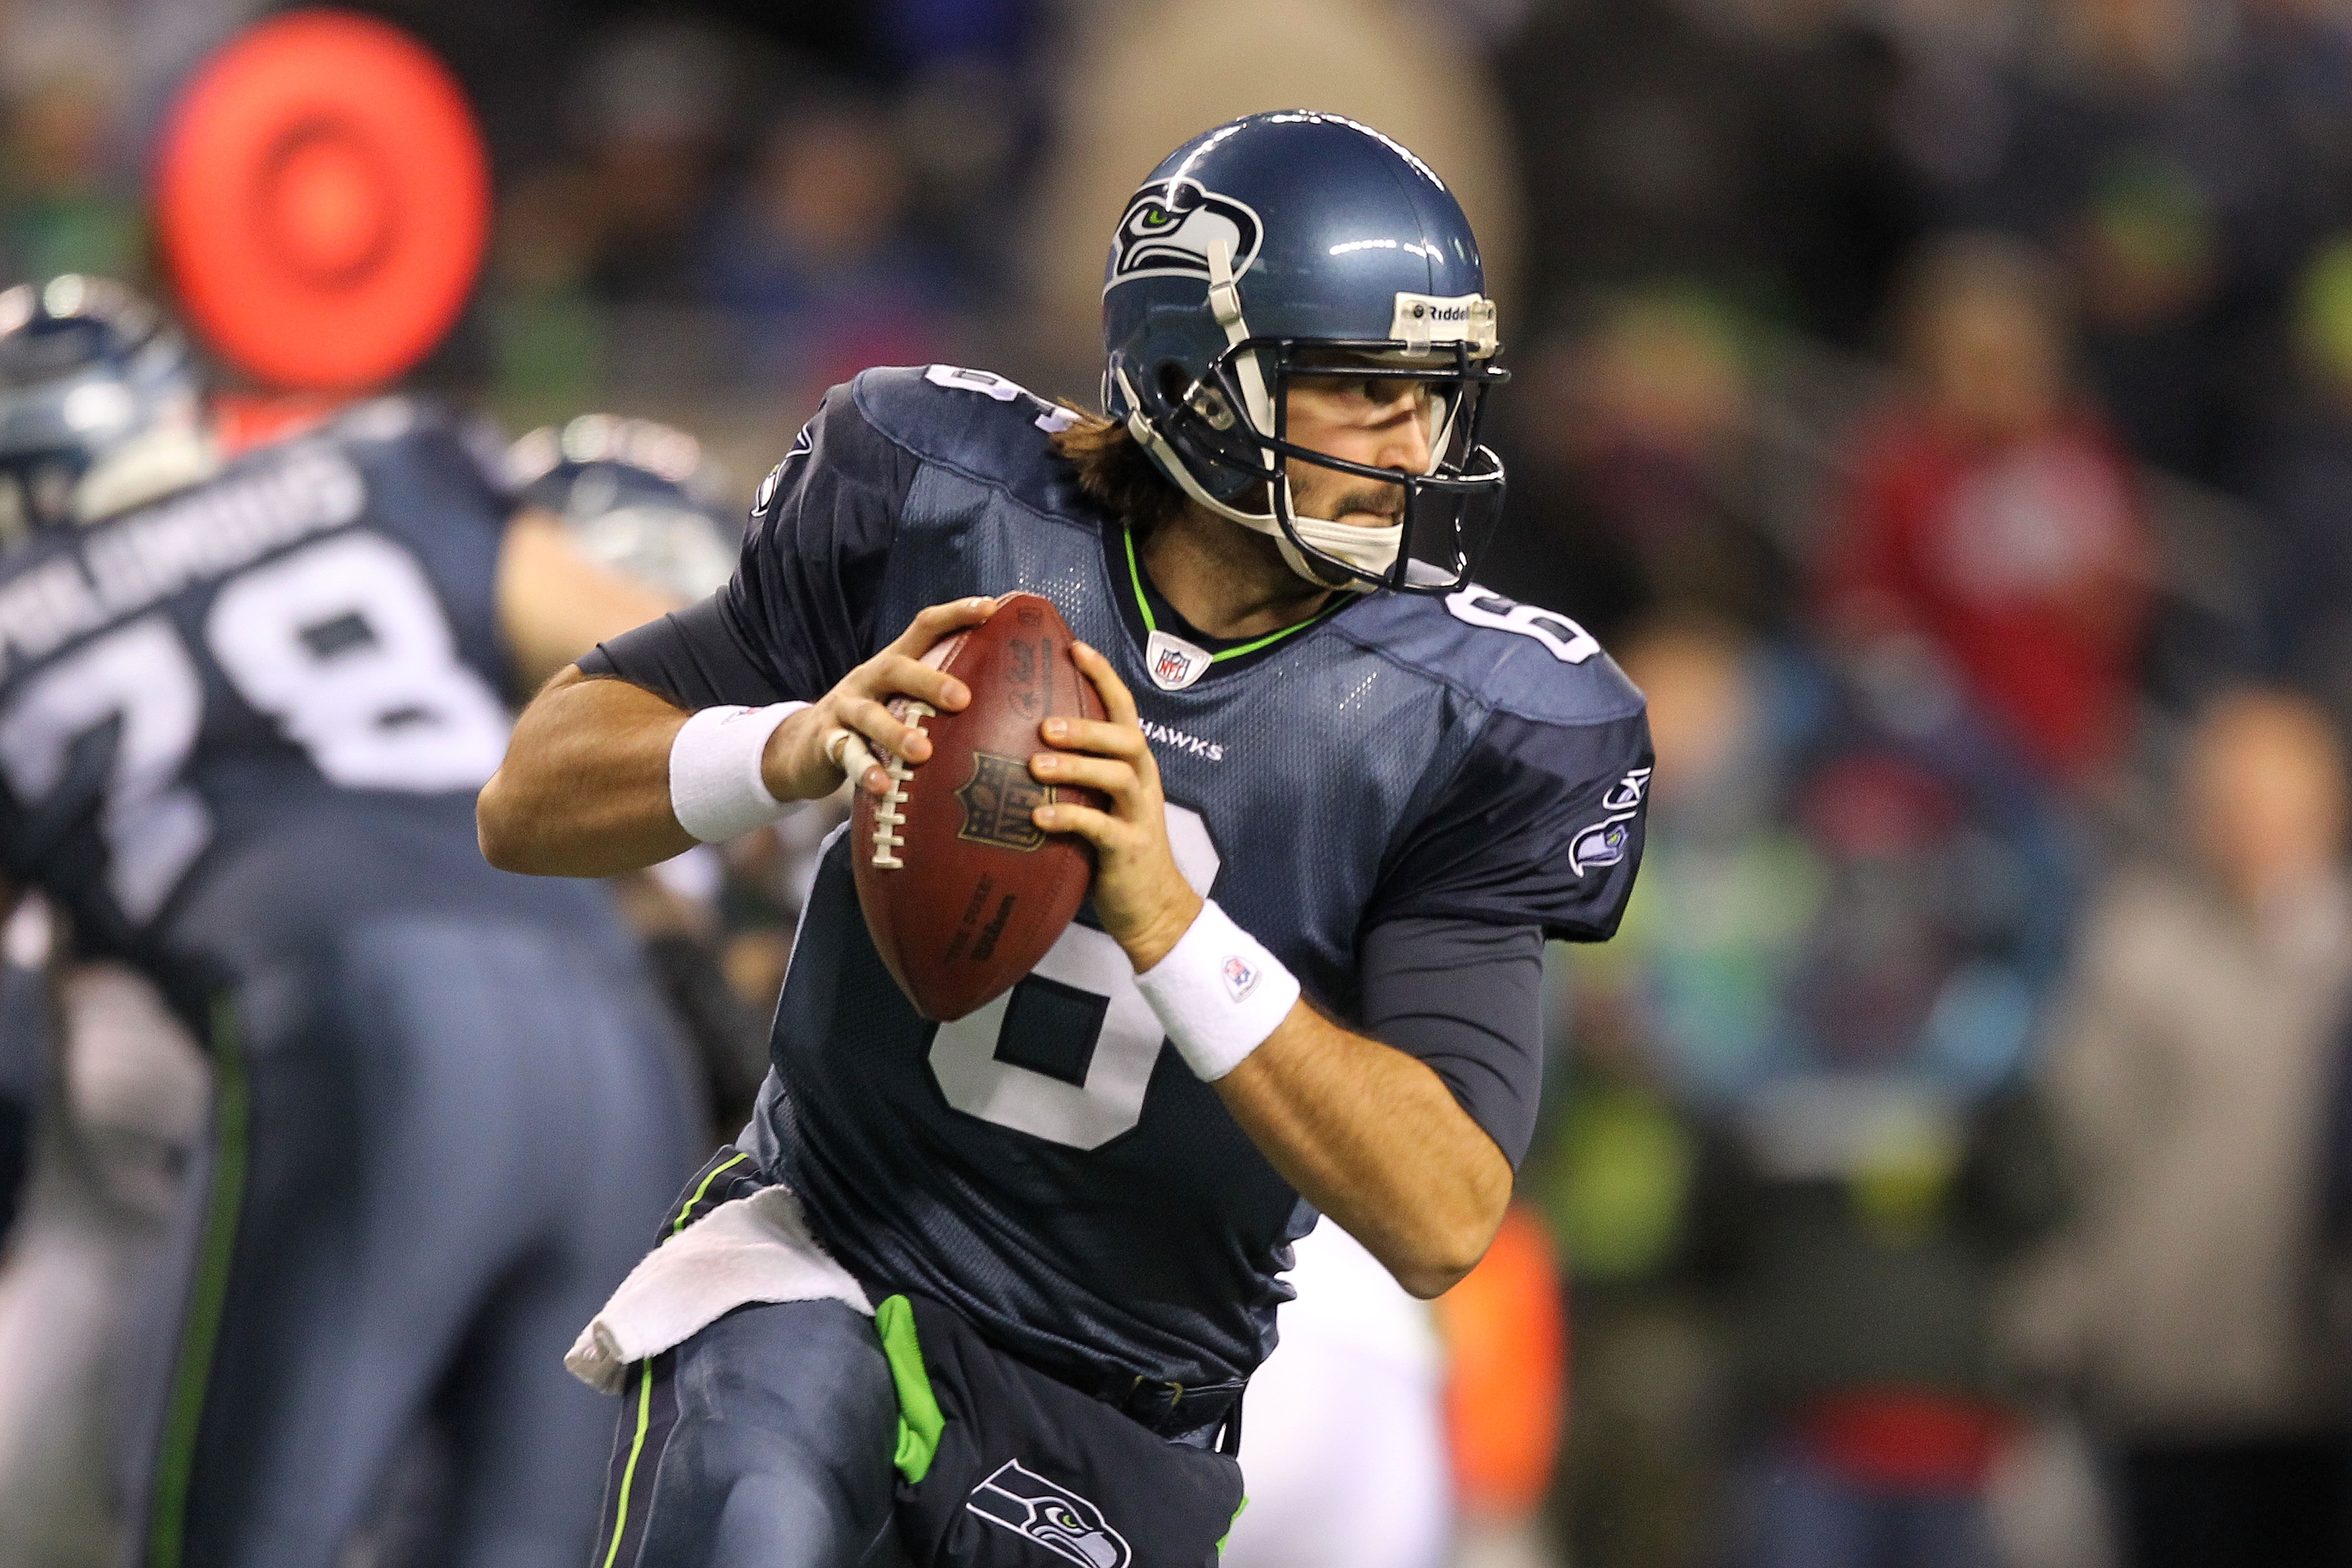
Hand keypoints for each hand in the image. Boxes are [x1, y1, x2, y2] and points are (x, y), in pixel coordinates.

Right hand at [760, 597, 996, 801]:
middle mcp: (868, 679)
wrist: (804, 746)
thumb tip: (1008, 701)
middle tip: (962, 699)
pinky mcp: (828, 742)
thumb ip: (936, 693)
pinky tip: (884, 786)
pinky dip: (866, 770)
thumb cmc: (874, 722)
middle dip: (929, 681)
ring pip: (868, 715)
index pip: (924, 627)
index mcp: (893, 663)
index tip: (991, 608)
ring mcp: (845, 709)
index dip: (955, 614)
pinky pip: (848, 756)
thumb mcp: (900, 698)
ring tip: (921, 752)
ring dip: (895, 732)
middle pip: (896, 668)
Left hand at [1028, 642, 1203, 970]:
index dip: (1103, 676)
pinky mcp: (1130, 849)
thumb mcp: (1099, 801)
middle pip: (1124, 738)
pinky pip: (1099, 828)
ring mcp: (1139, 815)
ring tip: (1036, 764)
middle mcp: (1142, 781)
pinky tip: (1038, 818)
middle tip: (1044, 724)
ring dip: (1076, 766)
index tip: (1074, 647)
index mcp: (1133, 762)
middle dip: (1085, 726)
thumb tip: (1017, 739)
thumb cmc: (1114, 847)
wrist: (1152, 907)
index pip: (1123, 709)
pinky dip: (1068, 819)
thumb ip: (1074, 771)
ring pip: (1116, 776)